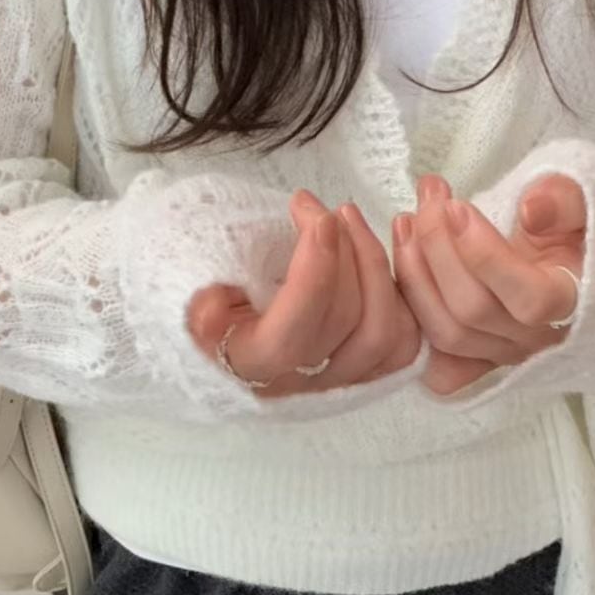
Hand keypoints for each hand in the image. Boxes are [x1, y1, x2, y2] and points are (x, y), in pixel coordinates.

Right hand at [188, 191, 419, 398]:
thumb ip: (200, 299)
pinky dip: (402, 292)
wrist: (221, 332)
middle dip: (349, 254)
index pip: (294, 334)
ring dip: (377, 266)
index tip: (314, 215)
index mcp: (250, 366)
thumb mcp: (188, 293)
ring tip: (351, 221)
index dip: (316, 271)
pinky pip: (405, 340)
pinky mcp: (366, 366)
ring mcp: (339, 379)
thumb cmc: (205, 300)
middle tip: (329, 211)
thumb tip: (215, 304)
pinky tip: (376, 251)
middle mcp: (300, 383)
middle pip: (349, 325)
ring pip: (386, 334)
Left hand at [392, 174, 586, 395]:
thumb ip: (563, 200)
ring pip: (446, 333)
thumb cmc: (562, 228)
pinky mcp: (471, 362)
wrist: (553, 258)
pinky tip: (403, 264)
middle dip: (439, 248)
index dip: (486, 255)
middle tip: (429, 201)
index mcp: (569, 303)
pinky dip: (410, 315)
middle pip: (474, 312)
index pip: (531, 299)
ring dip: (414, 273)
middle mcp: (536, 339)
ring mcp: (501, 355)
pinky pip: (432, 359)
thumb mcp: (575, 202)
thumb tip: (531, 211)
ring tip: (406, 221)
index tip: (457, 207)